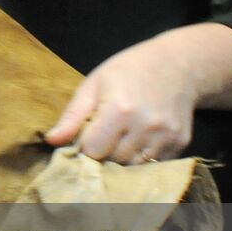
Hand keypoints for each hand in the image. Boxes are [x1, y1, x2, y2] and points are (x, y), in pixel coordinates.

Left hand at [43, 37, 196, 163]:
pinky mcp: (180, 142)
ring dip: (124, 157)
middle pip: (113, 160)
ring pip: (133, 166)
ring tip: (124, 134)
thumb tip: (51, 141)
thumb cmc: (128, 70)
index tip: (89, 133)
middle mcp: (145, 125)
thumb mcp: (94, 85)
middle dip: (105, 151)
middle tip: (107, 132)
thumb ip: (72, 116)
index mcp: (119, 109)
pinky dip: (144, 156)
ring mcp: (166, 135)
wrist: (177, 64)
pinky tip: (143, 136)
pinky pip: (155, 164)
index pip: (93, 151)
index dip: (86, 144)